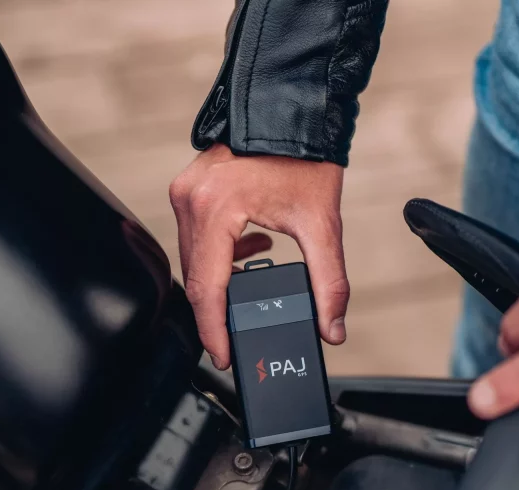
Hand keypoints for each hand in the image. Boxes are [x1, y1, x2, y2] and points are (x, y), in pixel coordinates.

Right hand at [169, 144, 348, 368]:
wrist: (292, 105)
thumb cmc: (304, 154)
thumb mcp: (322, 224)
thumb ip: (329, 283)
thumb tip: (333, 328)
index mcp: (216, 209)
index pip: (208, 287)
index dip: (214, 330)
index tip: (224, 356)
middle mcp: (191, 200)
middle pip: (196, 277)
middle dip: (215, 312)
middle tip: (233, 339)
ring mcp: (185, 191)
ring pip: (193, 258)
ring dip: (218, 282)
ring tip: (249, 293)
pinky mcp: (190, 187)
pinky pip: (195, 236)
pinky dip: (217, 255)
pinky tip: (250, 251)